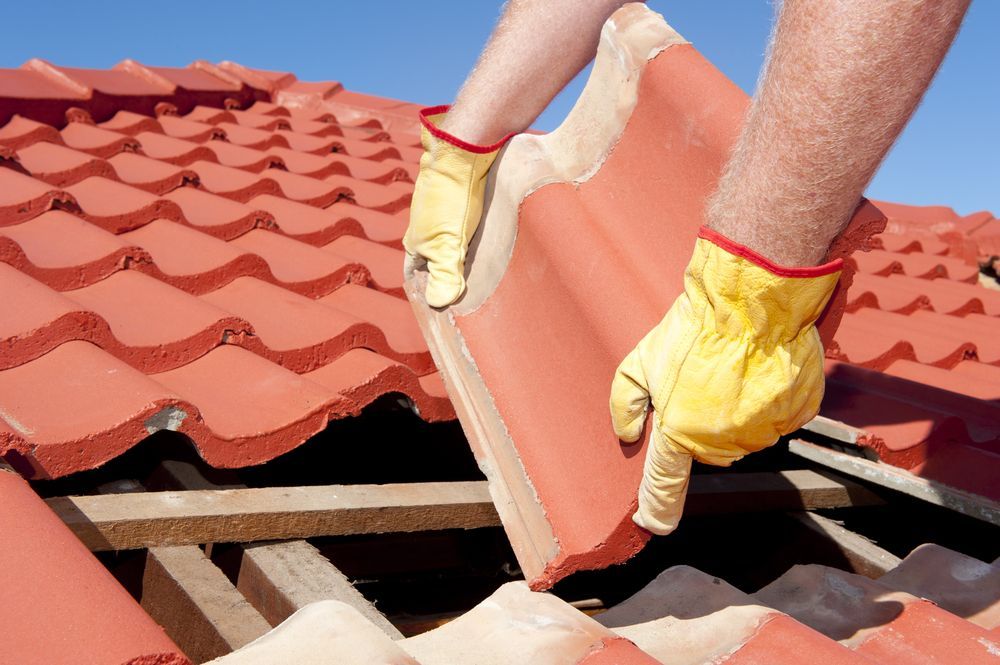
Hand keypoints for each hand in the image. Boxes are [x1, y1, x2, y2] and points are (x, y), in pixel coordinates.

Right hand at [403, 106, 512, 307]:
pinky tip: (487, 240)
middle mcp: (422, 227)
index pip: (415, 275)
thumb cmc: (452, 198)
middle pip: (431, 258)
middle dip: (444, 274)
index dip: (426, 290)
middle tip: (465, 290)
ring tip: (479, 270)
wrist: (461, 151)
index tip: (442, 305)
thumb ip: (445, 274)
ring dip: (458, 254)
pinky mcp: (455, 197)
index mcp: (415, 242)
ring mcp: (438, 210)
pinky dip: (470, 236)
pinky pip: (460, 223)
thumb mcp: (448, 243)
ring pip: (446, 240)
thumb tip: (438, 304)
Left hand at [609, 228, 841, 534]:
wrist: (752, 301)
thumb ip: (624, 402)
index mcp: (680, 433)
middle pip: (708, 451)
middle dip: (702, 425)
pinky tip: (760, 372)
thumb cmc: (695, 328)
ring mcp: (763, 432)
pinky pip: (779, 419)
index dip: (659, 509)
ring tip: (733, 373)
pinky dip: (771, 402)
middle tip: (702, 384)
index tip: (653, 524)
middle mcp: (722, 442)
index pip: (665, 485)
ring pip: (745, 436)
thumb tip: (626, 432)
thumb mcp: (640, 361)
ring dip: (738, 414)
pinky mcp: (795, 416)